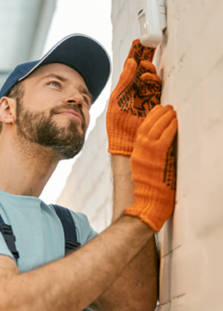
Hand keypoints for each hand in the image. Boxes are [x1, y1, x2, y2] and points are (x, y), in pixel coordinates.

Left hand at [107, 39, 161, 155]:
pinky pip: (156, 87)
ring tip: (144, 69)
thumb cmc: (117, 123)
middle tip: (146, 48)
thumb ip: (124, 81)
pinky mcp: (154, 103)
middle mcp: (135, 92)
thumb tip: (132, 61)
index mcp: (124, 90)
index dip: (134, 56)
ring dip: (148, 70)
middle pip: (142, 70)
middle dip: (145, 58)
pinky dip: (153, 80)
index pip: (130, 69)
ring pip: (150, 77)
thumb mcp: (117, 99)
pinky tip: (146, 78)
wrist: (126, 141)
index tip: (137, 43)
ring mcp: (145, 97)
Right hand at [125, 105, 177, 231]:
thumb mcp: (146, 170)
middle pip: (146, 126)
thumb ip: (150, 156)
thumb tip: (161, 144)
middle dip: (156, 113)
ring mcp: (146, 155)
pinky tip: (175, 121)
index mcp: (135, 155)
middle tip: (166, 106)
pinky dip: (170, 127)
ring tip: (172, 110)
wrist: (149, 204)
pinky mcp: (157, 158)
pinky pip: (164, 137)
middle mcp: (138, 152)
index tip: (157, 110)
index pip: (141, 131)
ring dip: (164, 117)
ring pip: (154, 128)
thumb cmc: (151, 190)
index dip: (149, 118)